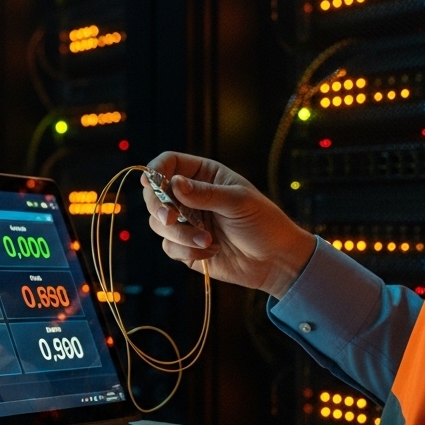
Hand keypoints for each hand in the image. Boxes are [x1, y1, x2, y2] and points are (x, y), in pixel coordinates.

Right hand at [141, 152, 315, 298]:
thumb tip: (174, 183)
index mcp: (204, 175)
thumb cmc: (264, 223)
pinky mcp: (185, 247)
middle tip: (171, 218)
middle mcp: (190, 196)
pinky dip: (186, 251)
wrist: (275, 260)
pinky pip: (169, 246)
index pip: (169, 163)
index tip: (150, 182)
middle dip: (158, 207)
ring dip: (179, 234)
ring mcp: (186, 222)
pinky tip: (211, 251)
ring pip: (158, 223)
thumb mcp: (238, 202)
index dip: (156, 170)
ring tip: (207, 240)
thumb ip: (205, 193)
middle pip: (154, 194)